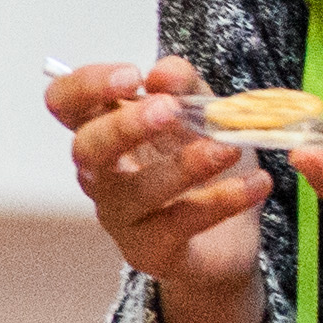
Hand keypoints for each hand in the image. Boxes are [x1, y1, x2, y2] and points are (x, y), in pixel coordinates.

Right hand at [56, 58, 277, 322]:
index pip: (66, 102)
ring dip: (183, 166)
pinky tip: (257, 184)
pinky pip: (180, 224)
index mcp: (103, 130)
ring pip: (135, 191)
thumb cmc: (200, 166)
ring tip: (228, 149)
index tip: (132, 76)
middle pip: (87, 148)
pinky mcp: (150, 250)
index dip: (87, 86)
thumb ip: (184, 86)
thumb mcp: (200, 113)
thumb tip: (162, 73)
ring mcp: (120, 215)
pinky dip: (223, 201)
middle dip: (125, 126)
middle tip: (169, 111)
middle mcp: (100, 174)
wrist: (226, 238)